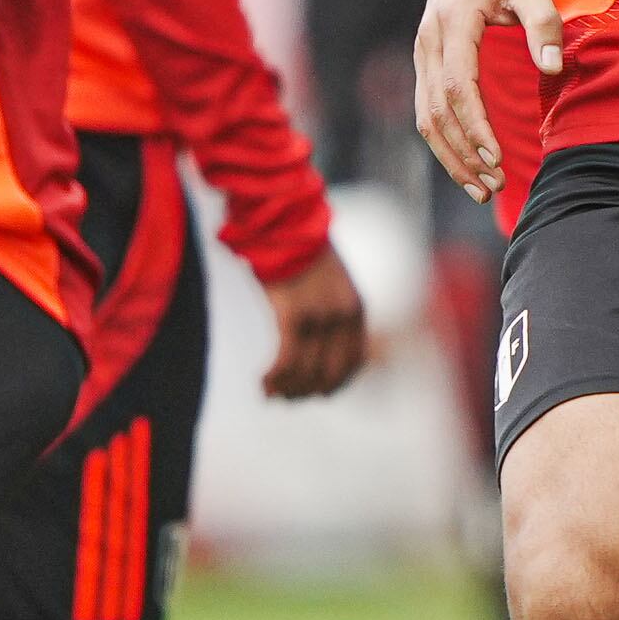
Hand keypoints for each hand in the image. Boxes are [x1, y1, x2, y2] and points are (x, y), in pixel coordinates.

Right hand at [257, 247, 371, 398]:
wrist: (286, 221)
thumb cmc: (301, 249)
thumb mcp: (331, 281)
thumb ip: (332, 311)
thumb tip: (319, 343)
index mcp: (356, 310)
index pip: (354, 364)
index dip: (333, 385)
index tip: (313, 394)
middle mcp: (342, 317)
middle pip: (328, 375)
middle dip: (305, 392)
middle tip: (284, 397)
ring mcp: (319, 316)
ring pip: (305, 373)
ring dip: (285, 389)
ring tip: (268, 391)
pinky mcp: (293, 314)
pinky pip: (286, 360)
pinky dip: (274, 378)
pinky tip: (262, 382)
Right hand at [412, 0, 561, 196]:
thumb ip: (543, 25)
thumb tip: (552, 69)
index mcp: (453, 24)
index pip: (459, 87)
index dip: (475, 127)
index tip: (496, 157)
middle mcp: (428, 42)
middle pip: (435, 112)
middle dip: (462, 155)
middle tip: (494, 186)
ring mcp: (422, 52)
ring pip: (425, 116)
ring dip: (450, 156)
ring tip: (482, 187)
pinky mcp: (426, 59)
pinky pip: (427, 107)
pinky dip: (444, 140)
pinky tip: (466, 162)